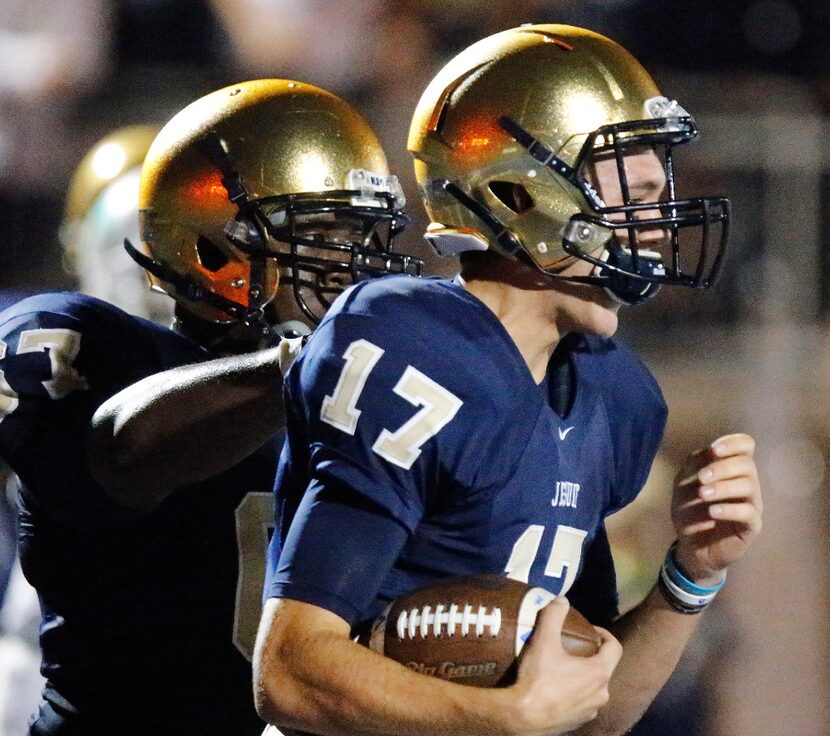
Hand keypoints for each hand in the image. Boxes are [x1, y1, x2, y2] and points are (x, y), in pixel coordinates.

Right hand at [508, 598, 621, 734]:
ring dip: (582, 677)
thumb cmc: (538, 678)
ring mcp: (590, 712)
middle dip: (591, 656)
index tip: (591, 629)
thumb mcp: (543, 641)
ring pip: (592, 688)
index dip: (605, 634)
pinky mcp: (577, 724)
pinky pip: (581, 704)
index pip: (615, 648)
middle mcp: (601, 694)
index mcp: (599, 673)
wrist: (523, 718)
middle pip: (603, 669)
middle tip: (572, 648)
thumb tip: (562, 600)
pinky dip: (573, 694)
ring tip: (562, 668)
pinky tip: (555, 689)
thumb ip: (554, 616)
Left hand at [671, 433, 762, 584]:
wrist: (691, 546)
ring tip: (702, 494)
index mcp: (731, 468)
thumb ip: (694, 465)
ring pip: (749, 486)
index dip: (733, 442)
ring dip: (723, 487)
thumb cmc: (690, 511)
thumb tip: (708, 450)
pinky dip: (729, 509)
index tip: (713, 450)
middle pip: (747, 464)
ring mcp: (751, 504)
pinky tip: (712, 511)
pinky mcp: (751, 526)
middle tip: (701, 477)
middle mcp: (746, 483)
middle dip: (722, 467)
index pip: (746, 445)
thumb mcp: (684, 484)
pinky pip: (749, 513)